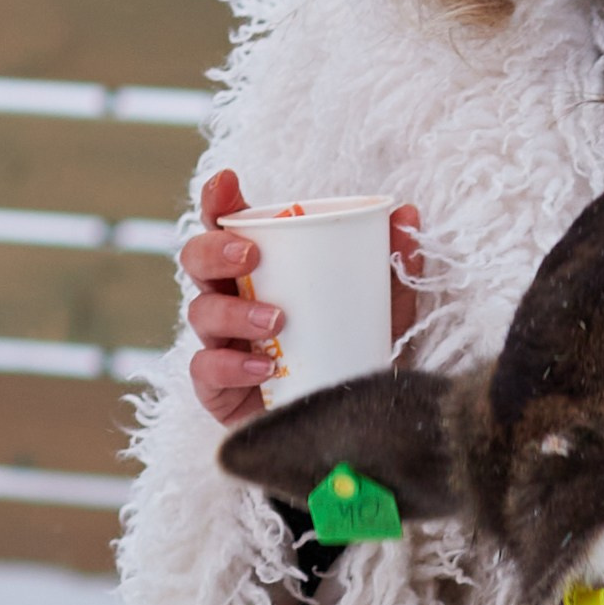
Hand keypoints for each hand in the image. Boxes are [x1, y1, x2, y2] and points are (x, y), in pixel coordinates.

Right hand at [183, 170, 424, 430]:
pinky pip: (206, 371)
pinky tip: (265, 366)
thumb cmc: (357, 349)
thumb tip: (407, 215)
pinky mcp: (217, 389)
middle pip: (196, 260)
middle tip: (252, 256)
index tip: (228, 182)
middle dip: (216, 251)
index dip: (217, 200)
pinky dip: (232, 366)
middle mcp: (231, 297)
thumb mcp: (384, 304)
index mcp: (260, 267)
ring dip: (234, 311)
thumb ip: (393, 262)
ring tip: (275, 319)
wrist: (352, 422)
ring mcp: (220, 343)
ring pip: (200, 313)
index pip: (226, 224)